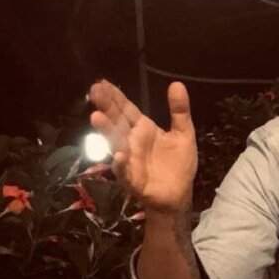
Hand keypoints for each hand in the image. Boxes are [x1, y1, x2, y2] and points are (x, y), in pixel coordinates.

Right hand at [88, 80, 197, 214]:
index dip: (115, 96)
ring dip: (106, 131)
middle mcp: (131, 141)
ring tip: (96, 117)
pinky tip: (120, 156)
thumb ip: (180, 111)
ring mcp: (129, 160)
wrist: (179, 195)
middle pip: (116, 121)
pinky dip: (121, 164)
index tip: (103, 82)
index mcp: (143, 129)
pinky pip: (124, 171)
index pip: (126, 109)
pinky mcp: (132, 179)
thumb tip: (177, 84)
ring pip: (115, 143)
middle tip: (94, 90)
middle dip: (106, 107)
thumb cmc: (178, 164)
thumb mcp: (183, 134)